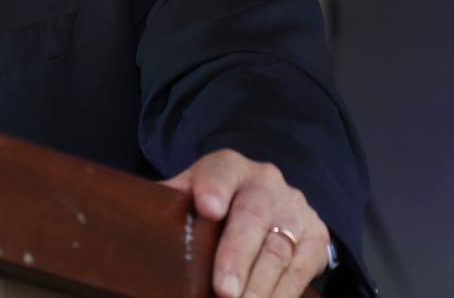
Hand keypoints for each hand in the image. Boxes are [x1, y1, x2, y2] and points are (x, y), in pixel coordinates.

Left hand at [163, 149, 328, 297]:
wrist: (270, 197)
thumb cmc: (216, 201)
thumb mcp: (192, 192)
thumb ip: (170, 203)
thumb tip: (136, 225)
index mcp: (229, 167)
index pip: (220, 171)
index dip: (213, 187)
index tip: (207, 207)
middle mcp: (266, 183)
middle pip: (252, 216)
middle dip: (237, 255)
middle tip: (224, 288)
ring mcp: (295, 209)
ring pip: (279, 249)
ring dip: (260, 285)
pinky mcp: (317, 237)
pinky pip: (301, 270)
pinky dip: (282, 294)